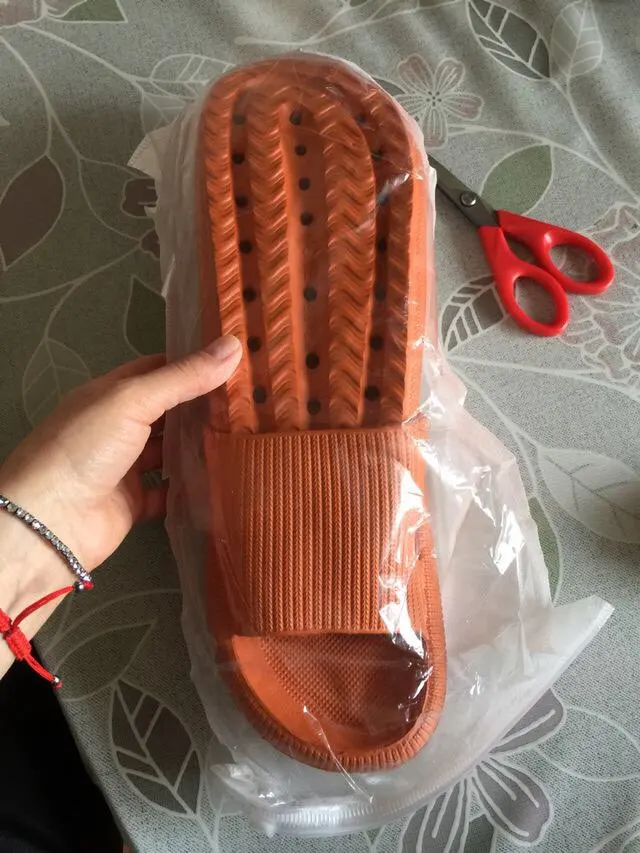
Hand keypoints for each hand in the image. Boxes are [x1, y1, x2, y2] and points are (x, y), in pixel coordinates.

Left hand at [0, 336, 240, 576]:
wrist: (50, 521)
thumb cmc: (85, 447)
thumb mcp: (133, 400)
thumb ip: (183, 377)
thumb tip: (234, 345)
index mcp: (109, 395)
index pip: (155, 370)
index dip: (191, 363)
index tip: (234, 361)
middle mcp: (116, 428)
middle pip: (166, 411)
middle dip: (202, 405)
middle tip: (251, 400)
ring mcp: (124, 468)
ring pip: (169, 452)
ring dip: (199, 446)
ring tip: (247, 436)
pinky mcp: (134, 504)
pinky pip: (169, 493)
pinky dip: (192, 488)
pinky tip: (224, 480)